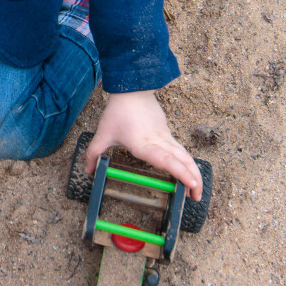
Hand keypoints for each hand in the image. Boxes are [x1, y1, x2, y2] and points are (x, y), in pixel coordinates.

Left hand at [85, 90, 202, 200]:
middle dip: (194, 180)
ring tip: (195, 189)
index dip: (181, 173)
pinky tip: (186, 171)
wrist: (133, 87)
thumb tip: (88, 171)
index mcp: (144, 144)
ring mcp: (165, 136)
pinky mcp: (167, 132)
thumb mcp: (103, 133)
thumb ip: (94, 153)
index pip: (166, 161)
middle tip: (196, 197)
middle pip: (183, 161)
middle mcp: (159, 141)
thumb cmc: (119, 110)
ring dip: (193, 171)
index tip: (192, 185)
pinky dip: (187, 162)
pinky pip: (180, 149)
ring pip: (185, 155)